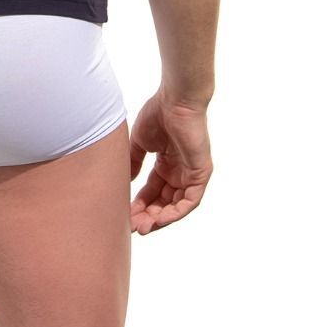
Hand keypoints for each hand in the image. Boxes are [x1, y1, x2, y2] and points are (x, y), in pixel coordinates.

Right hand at [128, 87, 213, 233]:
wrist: (175, 99)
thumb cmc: (158, 114)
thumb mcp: (140, 142)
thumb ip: (134, 162)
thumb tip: (127, 182)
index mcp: (167, 163)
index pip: (153, 191)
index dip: (139, 203)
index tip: (125, 213)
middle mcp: (180, 171)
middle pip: (164, 201)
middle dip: (148, 215)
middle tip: (132, 226)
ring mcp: (192, 174)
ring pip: (177, 206)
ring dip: (160, 219)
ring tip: (143, 227)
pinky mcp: (201, 174)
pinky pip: (190, 201)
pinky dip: (175, 212)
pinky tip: (160, 220)